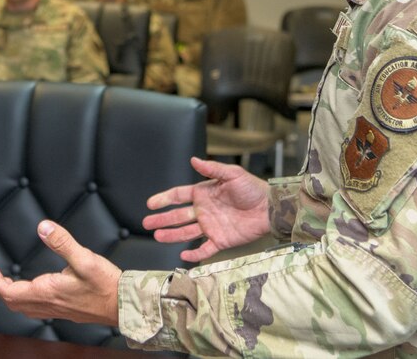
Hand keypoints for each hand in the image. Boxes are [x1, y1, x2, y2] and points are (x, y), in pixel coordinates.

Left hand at [0, 220, 119, 325]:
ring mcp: (57, 309)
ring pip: (24, 308)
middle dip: (0, 288)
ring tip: (9, 281)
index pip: (10, 292)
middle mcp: (49, 304)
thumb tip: (43, 227)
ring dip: (12, 295)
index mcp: (47, 291)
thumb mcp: (84, 258)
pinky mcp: (65, 311)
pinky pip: (36, 309)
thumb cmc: (105, 284)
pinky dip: (26, 300)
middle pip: (14, 302)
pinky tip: (34, 291)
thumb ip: (62, 242)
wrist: (123, 304)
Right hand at [143, 157, 270, 261]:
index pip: (179, 196)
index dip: (164, 199)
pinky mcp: (221, 240)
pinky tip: (183, 256)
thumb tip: (193, 160)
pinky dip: (194, 254)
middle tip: (146, 223)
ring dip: (171, 235)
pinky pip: (204, 249)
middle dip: (161, 219)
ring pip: (186, 233)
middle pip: (178, 216)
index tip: (150, 203)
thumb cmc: (253, 189)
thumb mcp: (232, 174)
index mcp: (204, 193)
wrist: (270, 208)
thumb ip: (212, 169)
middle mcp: (204, 211)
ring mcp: (211, 226)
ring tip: (157, 236)